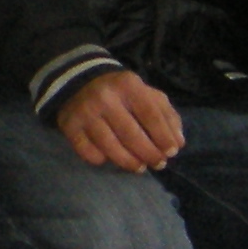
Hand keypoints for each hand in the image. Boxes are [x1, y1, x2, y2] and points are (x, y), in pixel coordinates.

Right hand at [56, 68, 186, 172]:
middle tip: (159, 164)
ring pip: (110, 147)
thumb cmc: (121, 92)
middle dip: (149, 154)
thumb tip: (178, 142)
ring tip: (140, 167)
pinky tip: (110, 158)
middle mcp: (105, 97)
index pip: (150, 114)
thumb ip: (166, 115)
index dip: (163, 136)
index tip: (171, 152)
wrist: (79, 81)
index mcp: (128, 85)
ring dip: (129, 162)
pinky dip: (101, 160)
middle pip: (131, 134)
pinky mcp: (69, 126)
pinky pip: (88, 152)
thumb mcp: (146, 94)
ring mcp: (85, 113)